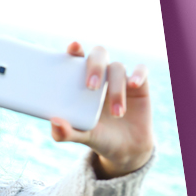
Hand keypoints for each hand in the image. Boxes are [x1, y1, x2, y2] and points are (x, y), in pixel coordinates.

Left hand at [49, 42, 153, 178]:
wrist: (125, 148)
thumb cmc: (97, 136)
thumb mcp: (81, 136)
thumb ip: (66, 132)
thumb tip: (54, 122)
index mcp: (80, 81)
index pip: (76, 58)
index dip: (74, 49)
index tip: (73, 47)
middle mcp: (100, 75)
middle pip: (98, 54)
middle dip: (95, 66)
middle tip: (90, 87)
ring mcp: (119, 78)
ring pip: (118, 68)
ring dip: (116, 89)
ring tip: (117, 114)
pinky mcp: (139, 84)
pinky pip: (141, 70)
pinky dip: (138, 74)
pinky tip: (133, 85)